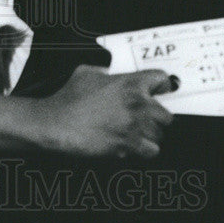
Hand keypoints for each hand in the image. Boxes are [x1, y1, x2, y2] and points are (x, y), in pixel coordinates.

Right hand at [39, 66, 175, 159]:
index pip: (162, 80)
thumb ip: (104, 72)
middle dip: (156, 118)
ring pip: (159, 134)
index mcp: (130, 82)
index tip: (159, 92)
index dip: (161, 87)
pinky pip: (151, 150)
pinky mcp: (128, 145)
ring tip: (136, 133)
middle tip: (144, 119)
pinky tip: (133, 146)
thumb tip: (108, 74)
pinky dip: (144, 150)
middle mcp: (137, 103)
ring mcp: (134, 126)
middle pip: (166, 114)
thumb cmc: (68, 98)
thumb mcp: (85, 72)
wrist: (56, 122)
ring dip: (149, 135)